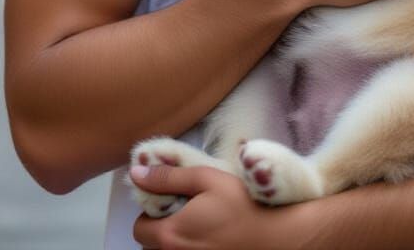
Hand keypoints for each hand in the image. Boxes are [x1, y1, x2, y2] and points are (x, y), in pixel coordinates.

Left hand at [130, 165, 303, 249]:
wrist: (277, 236)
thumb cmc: (242, 204)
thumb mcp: (206, 179)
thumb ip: (169, 176)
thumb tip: (136, 172)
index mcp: (170, 235)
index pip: (139, 229)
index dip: (151, 212)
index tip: (172, 201)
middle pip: (151, 246)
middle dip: (162, 229)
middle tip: (187, 212)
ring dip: (176, 242)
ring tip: (200, 226)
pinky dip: (191, 249)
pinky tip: (211, 239)